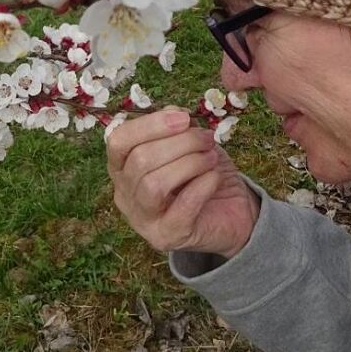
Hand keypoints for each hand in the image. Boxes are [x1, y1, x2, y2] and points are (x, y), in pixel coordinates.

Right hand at [107, 107, 259, 259]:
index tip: (184, 118)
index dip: (150, 125)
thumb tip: (174, 114)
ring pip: (154, 184)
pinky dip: (202, 185)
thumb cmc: (203, 176)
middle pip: (140, 160)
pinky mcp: (166, 237)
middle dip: (180, 143)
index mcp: (122, 168)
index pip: (119, 141)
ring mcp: (142, 220)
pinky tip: (214, 177)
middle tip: (207, 139)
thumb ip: (176, 127)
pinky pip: (181, 206)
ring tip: (211, 157)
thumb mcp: (189, 144)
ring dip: (189, 163)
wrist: (231, 215)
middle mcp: (125, 195)